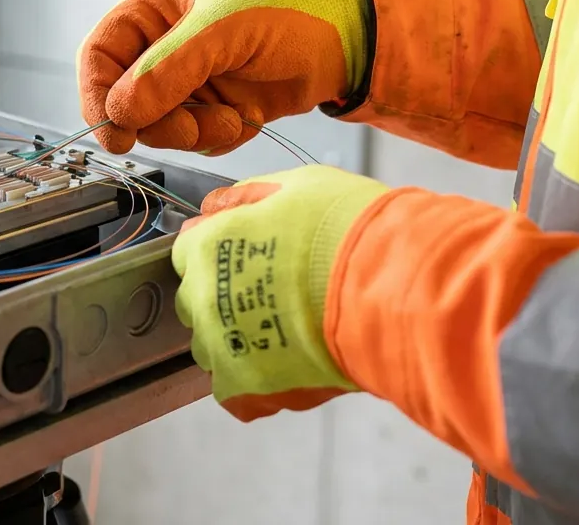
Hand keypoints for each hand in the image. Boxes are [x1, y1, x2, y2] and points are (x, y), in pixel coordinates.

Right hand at [77, 0, 367, 154]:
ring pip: (158, 126)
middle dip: (159, 122)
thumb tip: (119, 112)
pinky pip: (192, 138)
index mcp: (153, 9)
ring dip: (193, 132)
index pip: (99, 56)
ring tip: (232, 118)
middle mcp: (163, 45)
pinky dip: (216, 138)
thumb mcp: (222, 32)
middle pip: (125, 101)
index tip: (116, 132)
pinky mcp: (212, 105)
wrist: (350, 40)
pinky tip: (245, 118)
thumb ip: (166, 71)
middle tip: (192, 127)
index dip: (97, 96)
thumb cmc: (290, 10)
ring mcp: (188, 78)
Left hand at [173, 164, 387, 420]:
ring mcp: (222, 348)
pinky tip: (290, 364)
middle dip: (224, 295)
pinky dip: (259, 383)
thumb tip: (217, 206)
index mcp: (207, 247)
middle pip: (196, 301)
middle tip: (273, 292)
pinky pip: (236, 393)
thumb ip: (245, 196)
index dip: (221, 250)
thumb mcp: (297, 185)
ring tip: (287, 331)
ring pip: (214, 348)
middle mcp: (201, 299)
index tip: (246, 254)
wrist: (390, 287)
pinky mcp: (247, 391)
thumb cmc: (349, 231)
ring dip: (239, 341)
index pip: (189, 250)